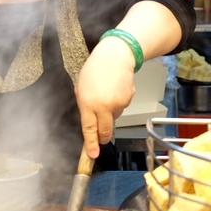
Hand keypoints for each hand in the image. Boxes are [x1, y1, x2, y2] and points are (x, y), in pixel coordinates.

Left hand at [75, 37, 136, 157]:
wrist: (116, 56)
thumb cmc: (95, 69)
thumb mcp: (81, 87)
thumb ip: (84, 105)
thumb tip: (89, 121)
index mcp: (88, 103)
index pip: (89, 129)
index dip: (91, 144)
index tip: (92, 155)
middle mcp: (104, 106)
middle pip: (105, 131)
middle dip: (102, 137)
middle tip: (100, 138)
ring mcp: (118, 104)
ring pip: (113, 118)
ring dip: (109, 114)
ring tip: (106, 95)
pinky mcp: (128, 100)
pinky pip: (121, 108)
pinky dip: (117, 104)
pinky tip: (115, 91)